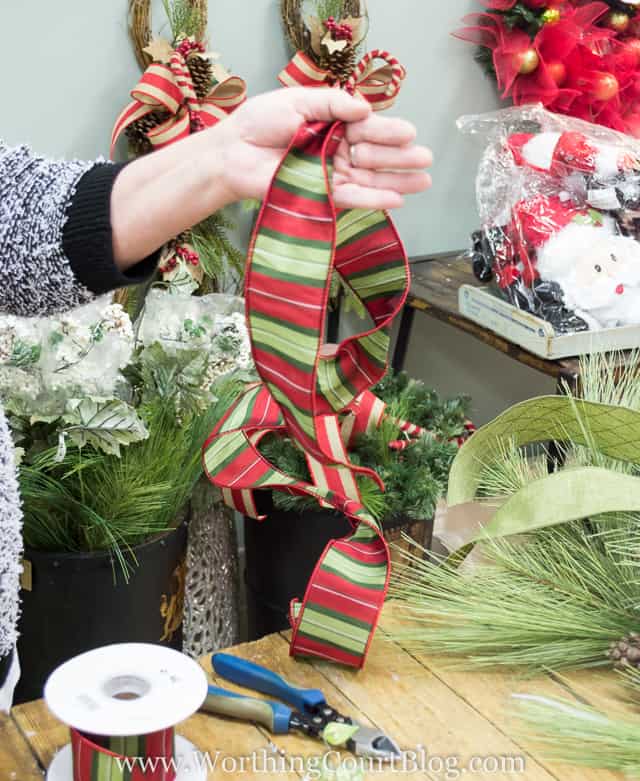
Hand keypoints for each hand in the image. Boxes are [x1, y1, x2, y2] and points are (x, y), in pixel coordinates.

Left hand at [215, 87, 432, 209]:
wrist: (234, 151)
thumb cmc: (261, 122)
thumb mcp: (299, 100)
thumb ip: (333, 103)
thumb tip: (365, 109)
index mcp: (335, 124)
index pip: (369, 128)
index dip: (390, 131)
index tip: (410, 133)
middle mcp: (337, 150)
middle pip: (376, 156)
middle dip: (402, 158)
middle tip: (426, 160)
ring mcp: (330, 175)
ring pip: (369, 180)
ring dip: (396, 182)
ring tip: (422, 182)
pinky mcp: (320, 195)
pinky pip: (350, 198)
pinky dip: (372, 199)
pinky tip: (396, 200)